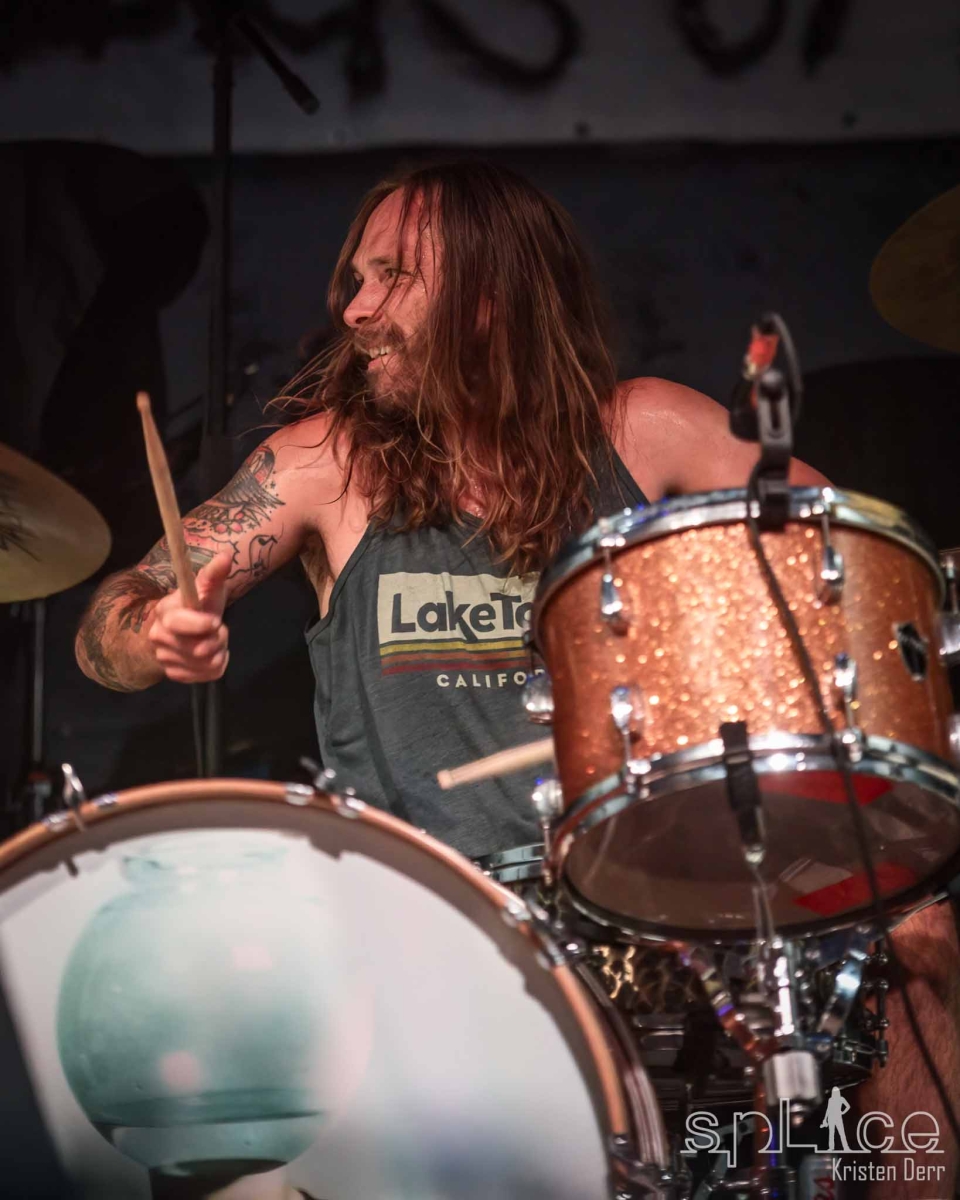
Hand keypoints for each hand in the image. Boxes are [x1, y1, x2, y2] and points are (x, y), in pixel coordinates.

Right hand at [147, 552, 231, 682]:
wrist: (185, 629)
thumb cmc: (199, 605)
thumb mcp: (207, 588)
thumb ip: (215, 574)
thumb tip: (226, 556)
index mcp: (165, 612)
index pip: (178, 624)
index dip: (201, 625)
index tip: (216, 620)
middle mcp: (158, 636)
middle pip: (199, 648)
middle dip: (218, 639)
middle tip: (217, 629)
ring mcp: (163, 657)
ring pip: (206, 663)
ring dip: (219, 652)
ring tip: (214, 641)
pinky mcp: (173, 674)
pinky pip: (207, 676)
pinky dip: (216, 666)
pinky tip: (212, 655)